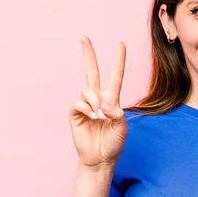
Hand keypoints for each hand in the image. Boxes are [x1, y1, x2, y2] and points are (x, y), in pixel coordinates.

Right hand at [69, 37, 127, 168]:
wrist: (101, 159)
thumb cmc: (114, 144)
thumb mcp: (122, 127)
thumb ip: (117, 113)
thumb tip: (104, 103)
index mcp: (112, 100)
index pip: (115, 76)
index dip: (118, 61)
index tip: (121, 44)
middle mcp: (97, 99)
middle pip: (91, 72)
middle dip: (88, 54)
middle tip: (84, 37)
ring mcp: (85, 106)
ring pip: (87, 90)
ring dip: (95, 100)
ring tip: (99, 115)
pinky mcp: (75, 114)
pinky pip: (79, 102)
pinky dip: (87, 108)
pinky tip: (93, 117)